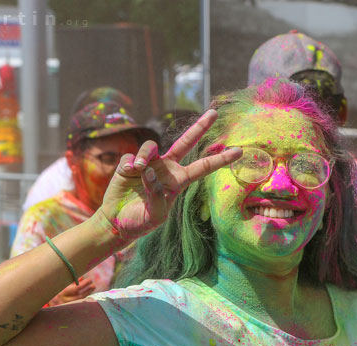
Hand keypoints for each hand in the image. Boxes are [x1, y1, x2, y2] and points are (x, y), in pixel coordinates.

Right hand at [49, 277, 95, 305]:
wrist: (41, 300)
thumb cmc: (52, 290)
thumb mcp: (60, 285)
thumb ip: (70, 282)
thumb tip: (81, 278)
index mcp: (61, 292)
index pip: (76, 288)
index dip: (84, 284)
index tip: (90, 280)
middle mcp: (63, 300)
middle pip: (79, 295)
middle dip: (87, 290)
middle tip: (93, 285)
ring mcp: (64, 305)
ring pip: (79, 300)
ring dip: (87, 294)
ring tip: (92, 288)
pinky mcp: (65, 309)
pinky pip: (76, 304)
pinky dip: (82, 299)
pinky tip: (87, 295)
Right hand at [95, 110, 241, 241]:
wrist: (117, 222)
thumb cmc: (140, 222)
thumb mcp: (155, 215)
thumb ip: (156, 195)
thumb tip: (150, 171)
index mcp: (178, 181)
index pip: (203, 167)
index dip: (220, 160)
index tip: (239, 151)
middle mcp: (166, 168)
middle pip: (185, 143)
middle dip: (200, 127)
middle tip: (214, 112)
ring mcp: (148, 164)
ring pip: (151, 146)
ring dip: (145, 155)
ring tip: (139, 169)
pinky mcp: (128, 164)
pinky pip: (131, 156)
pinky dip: (130, 163)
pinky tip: (127, 173)